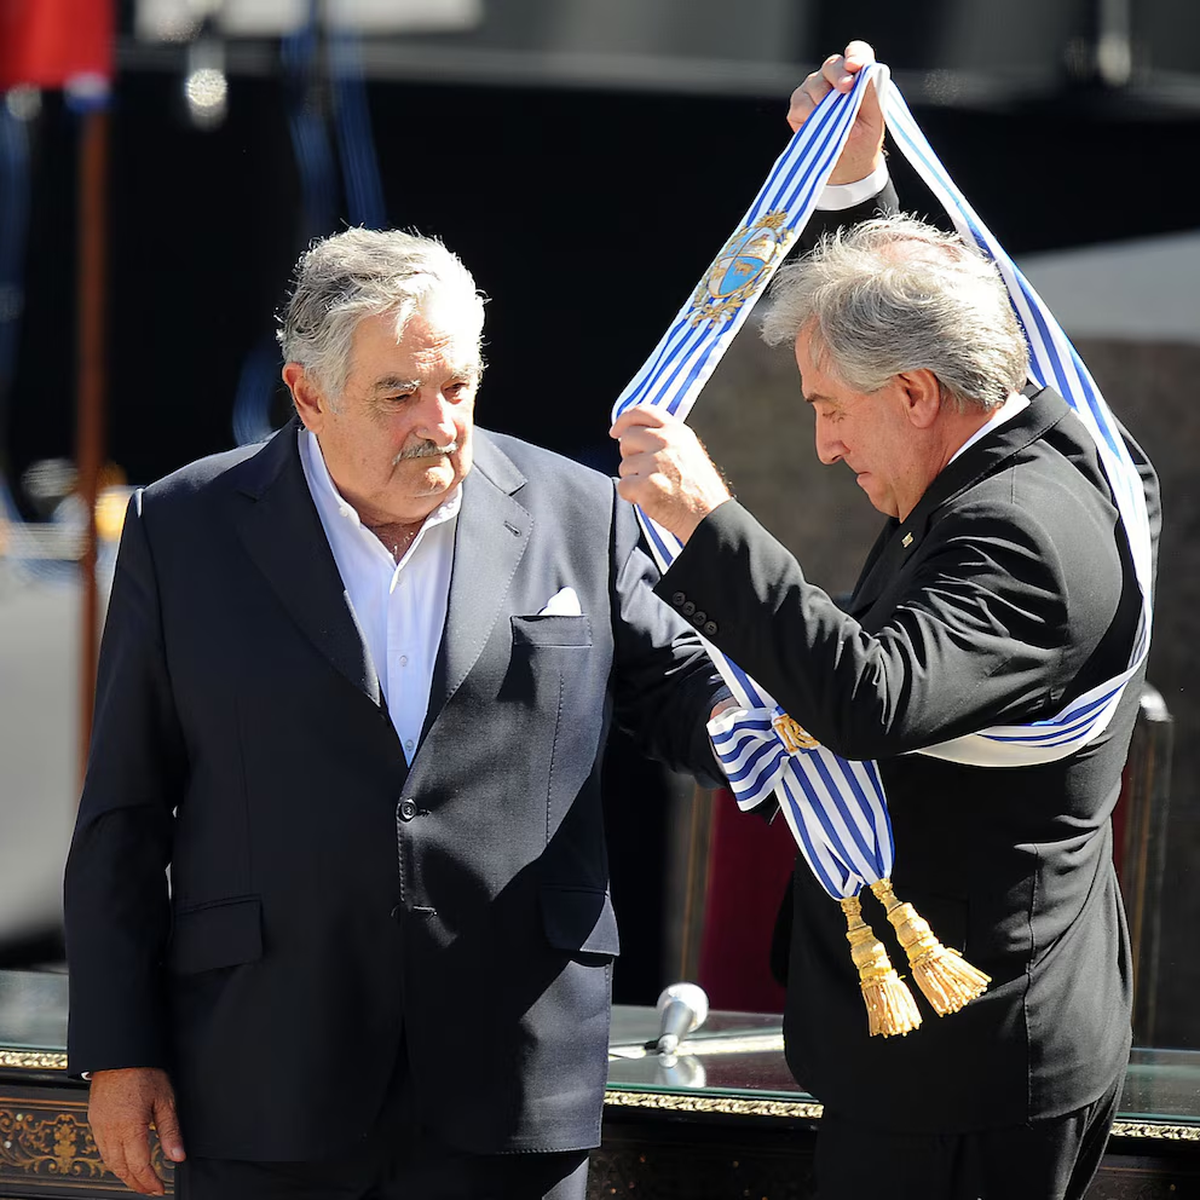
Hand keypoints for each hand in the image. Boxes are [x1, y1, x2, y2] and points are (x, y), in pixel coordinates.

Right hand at [88, 1067, 185, 1195]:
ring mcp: (99, 1126)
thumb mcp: (165, 1100)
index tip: (160, 1189)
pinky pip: (101, 1148)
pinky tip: (124, 1159)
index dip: (150, 1182)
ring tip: (139, 1179)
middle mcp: (110, 1130)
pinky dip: (113, 1160)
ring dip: (123, 1174)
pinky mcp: (94, 1120)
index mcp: (129, 1127)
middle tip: (150, 1189)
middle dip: (136, 1183)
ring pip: (108, 1161)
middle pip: (121, 1169)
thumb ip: (170, 1131)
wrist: (120, 1053)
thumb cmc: (144, 1071)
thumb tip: (178, 1156)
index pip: (139, 1166)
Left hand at [610, 408, 730, 542]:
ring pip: (624, 465)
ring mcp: (656, 463)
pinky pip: (623, 486)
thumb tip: (631, 432)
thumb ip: (664, 438)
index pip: (643, 411)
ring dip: (634, 478)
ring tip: (656, 487)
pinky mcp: (647, 486)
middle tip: (645, 471)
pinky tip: (651, 499)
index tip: (616, 431)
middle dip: (629, 455)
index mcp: (677, 431)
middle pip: (627, 437)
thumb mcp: (688, 451)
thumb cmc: (699, 489)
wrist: (709, 516)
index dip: (624, 420)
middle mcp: (667, 443)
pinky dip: (632, 496)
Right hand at [787, 40, 884, 185]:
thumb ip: (869, 95)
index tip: (856, 66)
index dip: (855, 55)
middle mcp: (833, 78)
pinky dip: (809, 116)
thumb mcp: (874, 119)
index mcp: (857, 76)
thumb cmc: (863, 140)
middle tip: (846, 89)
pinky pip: (800, 104)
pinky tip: (819, 127)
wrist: (847, 167)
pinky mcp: (798, 107)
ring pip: (814, 84)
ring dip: (824, 102)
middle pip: (833, 65)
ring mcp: (813, 90)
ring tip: (835, 123)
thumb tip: (857, 84)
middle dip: (839, 76)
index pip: (857, 53)